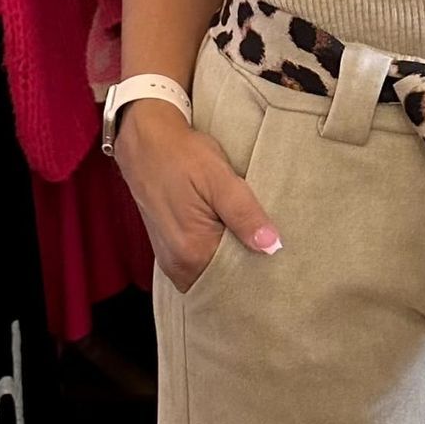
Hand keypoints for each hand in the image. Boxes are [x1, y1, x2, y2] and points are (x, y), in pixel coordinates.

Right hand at [113, 100, 281, 294]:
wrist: (145, 140)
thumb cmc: (182, 155)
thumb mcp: (220, 179)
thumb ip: (245, 215)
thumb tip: (272, 246)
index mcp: (192, 252)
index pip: (236, 281)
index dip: (259, 273)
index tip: (279, 262)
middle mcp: (178, 264)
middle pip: (222, 283)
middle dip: (246, 272)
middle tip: (271, 252)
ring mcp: (170, 259)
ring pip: (210, 275)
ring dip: (231, 264)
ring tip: (253, 245)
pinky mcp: (167, 249)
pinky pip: (198, 266)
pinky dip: (216, 258)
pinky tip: (231, 240)